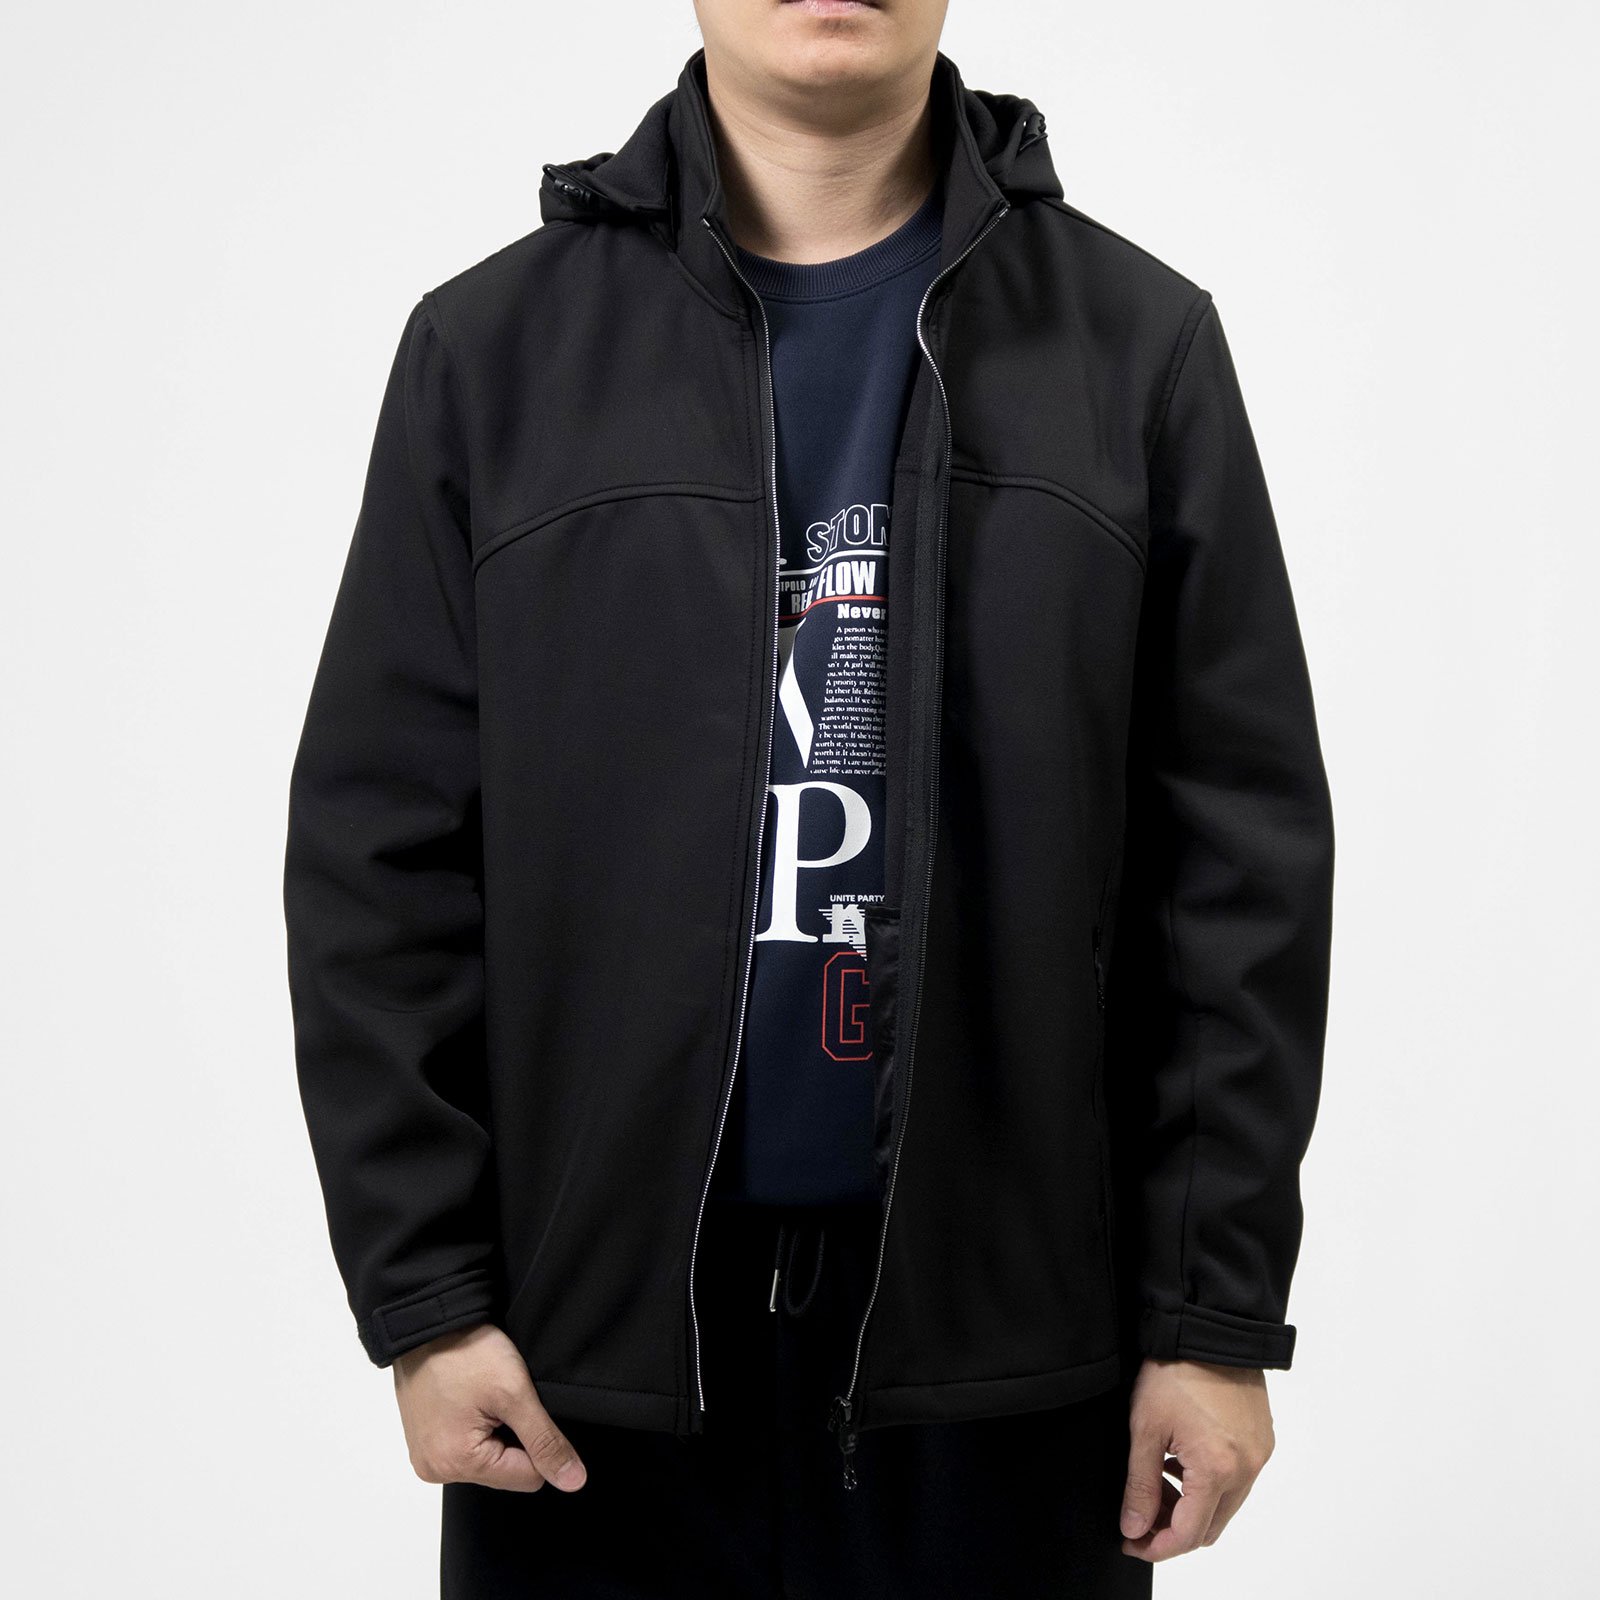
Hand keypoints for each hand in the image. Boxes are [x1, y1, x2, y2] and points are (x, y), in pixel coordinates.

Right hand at [392, 1323, 587, 1492]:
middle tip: (499, 1399)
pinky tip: (472, 1399)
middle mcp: (435, 1469)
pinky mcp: (424, 1441)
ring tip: (483, 1396)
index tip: (522, 1408)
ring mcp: (426, 1456)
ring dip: (495, 1430)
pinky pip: (465, 1446)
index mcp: (456, 1464)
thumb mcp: (515, 1393)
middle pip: (505, 1471)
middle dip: (513, 1436)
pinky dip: (476, 1425)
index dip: (538, 1442)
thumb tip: (572, 1480)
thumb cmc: (465, 1350)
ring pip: (487, 1458)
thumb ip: (545, 1440)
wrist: (428, 1320)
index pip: (527, 1478)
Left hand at [1119, 1357, 1274, 1560]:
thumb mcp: (1145, 1428)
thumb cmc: (1175, 1371)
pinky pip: (1236, 1479)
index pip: (1187, 1534)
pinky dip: (1208, 1483)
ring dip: (1190, 1505)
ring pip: (1224, 1505)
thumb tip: (1134, 1528)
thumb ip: (1139, 1485)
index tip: (1131, 1542)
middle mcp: (1246, 1469)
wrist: (1208, 1328)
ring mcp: (1258, 1455)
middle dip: (1172, 1528)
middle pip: (1209, 1526)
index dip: (1156, 1547)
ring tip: (1155, 1480)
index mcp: (1218, 1471)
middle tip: (1139, 1514)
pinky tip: (1179, 1460)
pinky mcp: (1261, 1440)